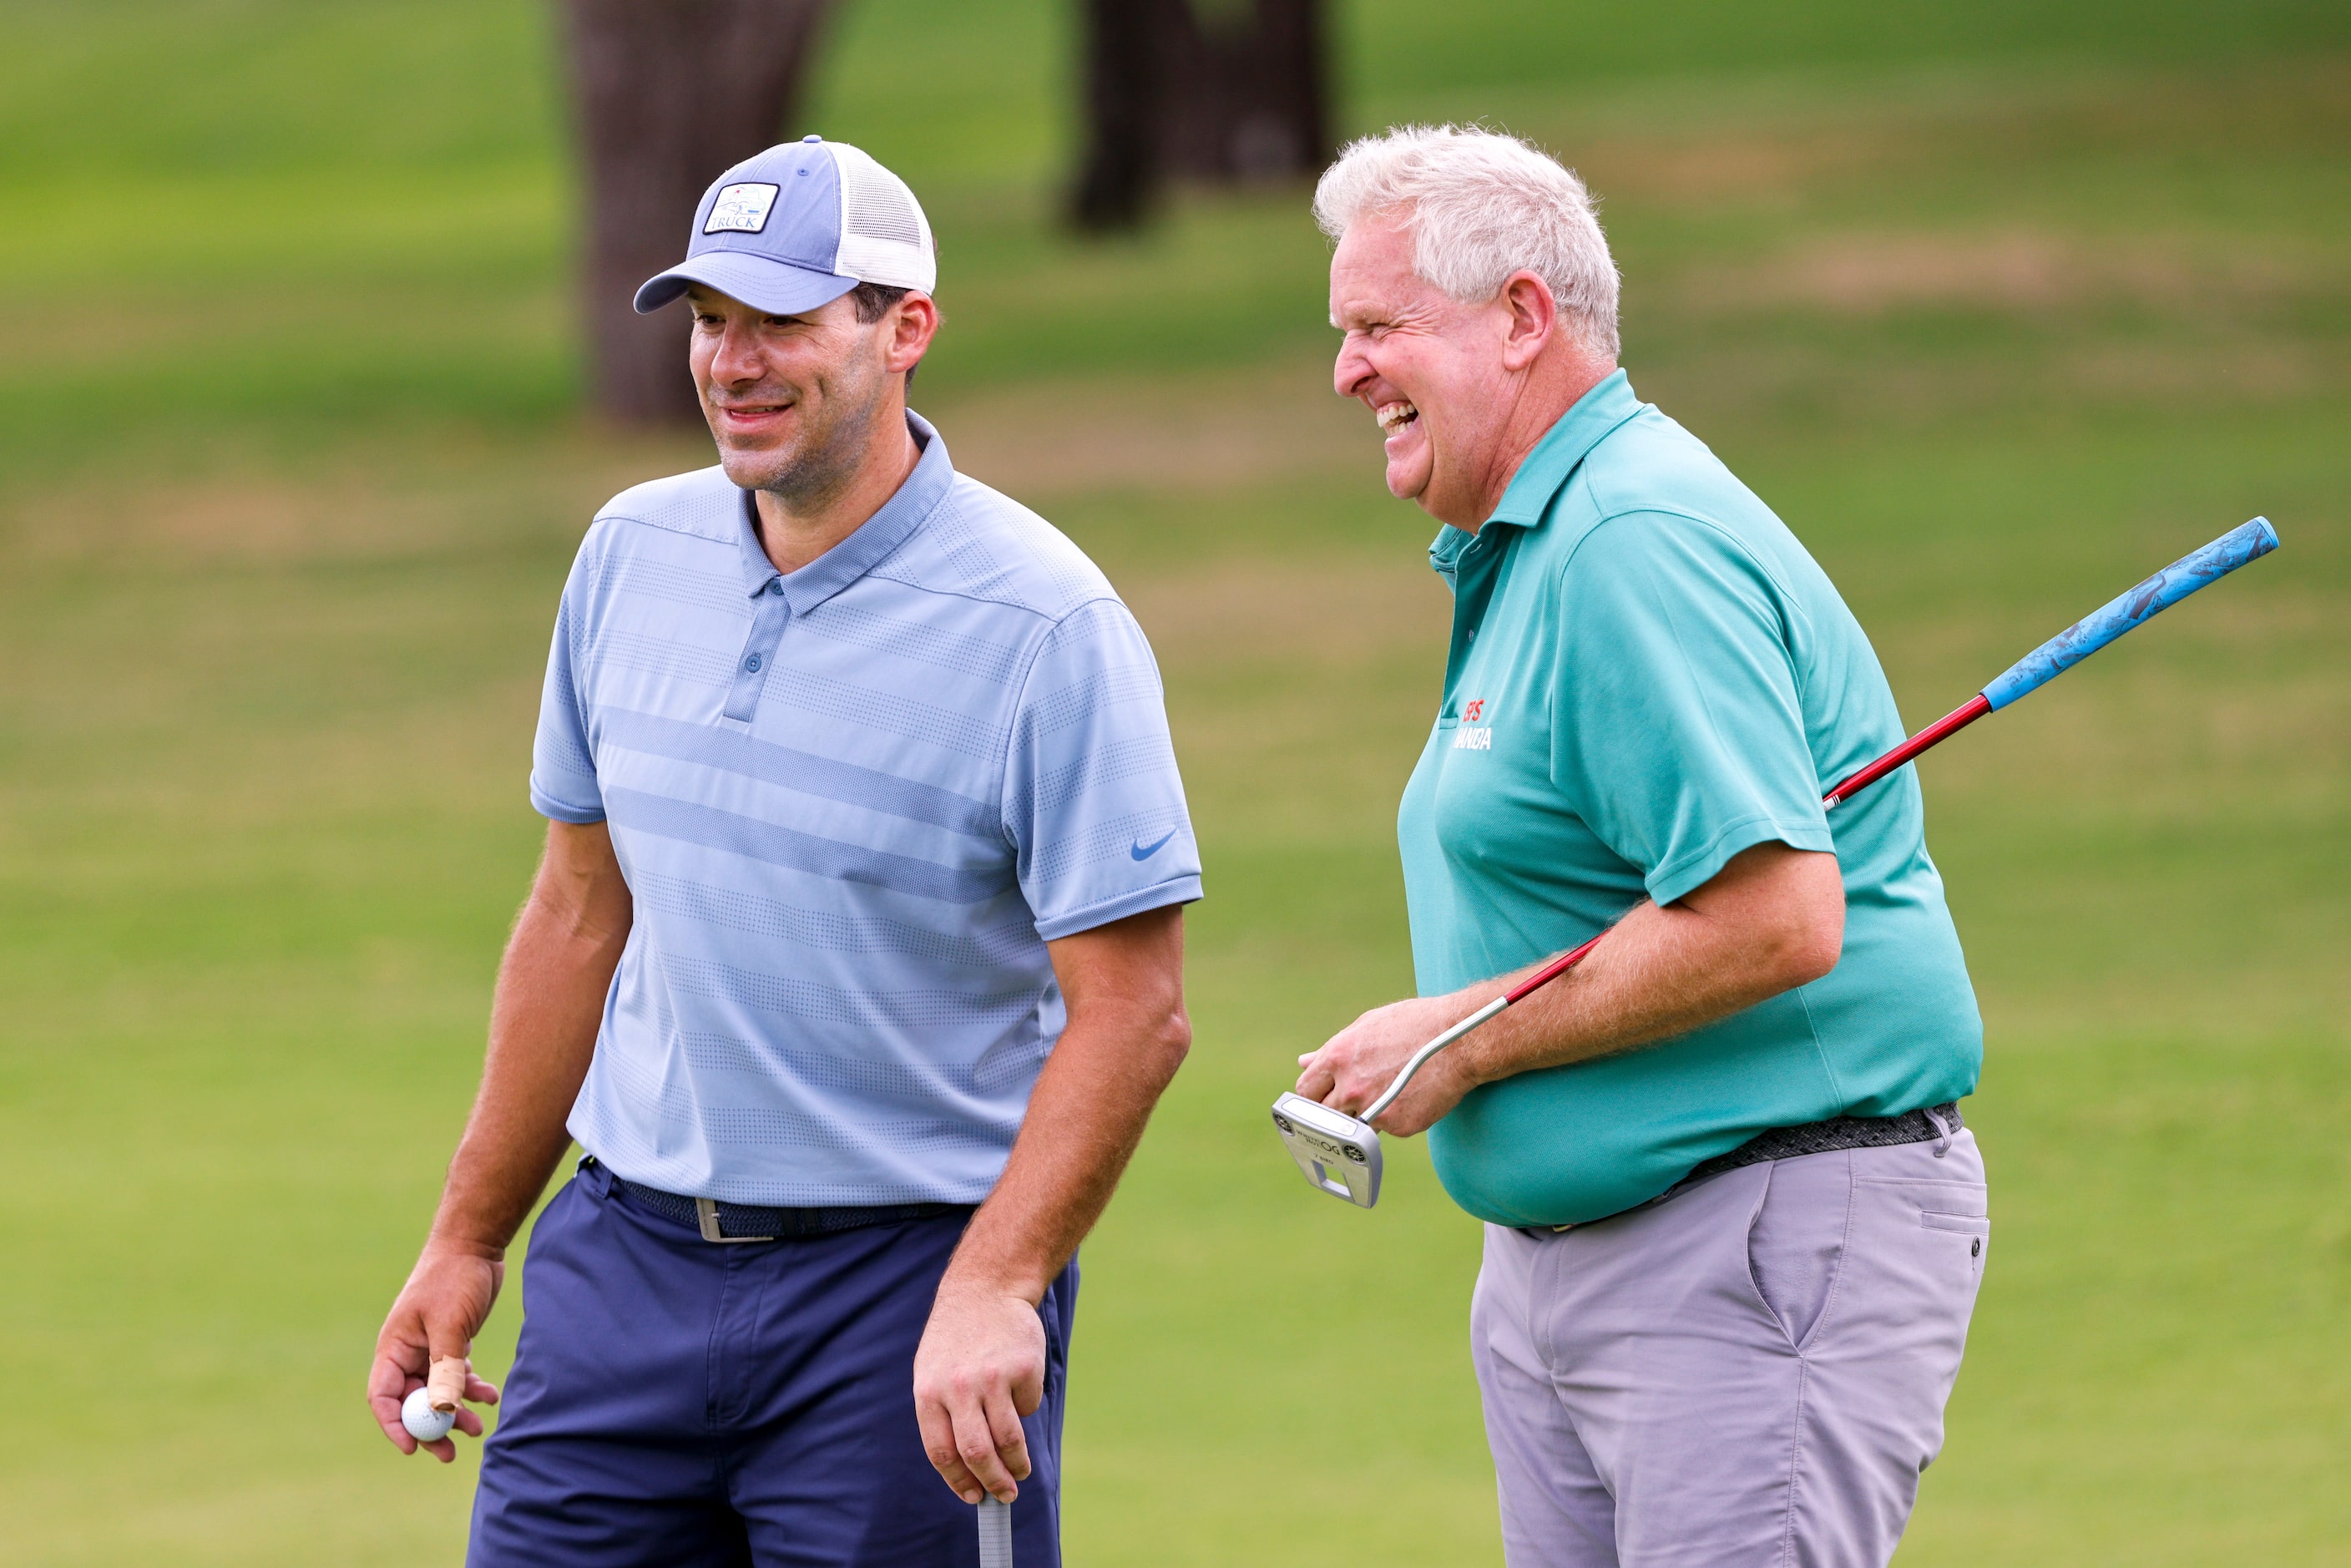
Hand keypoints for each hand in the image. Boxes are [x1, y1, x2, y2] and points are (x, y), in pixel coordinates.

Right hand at [368, 1241, 504, 1461]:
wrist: (475, 1244)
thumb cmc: (455, 1278)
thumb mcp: (450, 1324)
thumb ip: (445, 1366)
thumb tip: (442, 1408)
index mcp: (394, 1348)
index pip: (383, 1397)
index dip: (394, 1426)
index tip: (412, 1448)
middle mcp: (407, 1353)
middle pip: (412, 1403)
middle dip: (430, 1428)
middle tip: (448, 1454)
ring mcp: (430, 1349)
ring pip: (438, 1393)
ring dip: (455, 1412)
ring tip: (477, 1428)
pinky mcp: (452, 1344)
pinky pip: (457, 1377)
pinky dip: (471, 1389)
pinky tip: (490, 1397)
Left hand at [912, 1279, 1045, 1504]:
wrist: (985, 1289)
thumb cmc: (956, 1339)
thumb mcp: (931, 1372)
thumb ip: (942, 1416)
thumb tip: (965, 1471)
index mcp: (929, 1392)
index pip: (941, 1453)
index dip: (959, 1482)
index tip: (974, 1497)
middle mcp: (958, 1387)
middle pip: (977, 1452)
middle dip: (993, 1481)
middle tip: (1005, 1494)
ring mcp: (992, 1376)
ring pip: (1008, 1439)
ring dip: (1017, 1464)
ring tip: (1021, 1470)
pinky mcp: (1023, 1367)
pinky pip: (1028, 1406)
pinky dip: (1026, 1408)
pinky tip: (1019, 1390)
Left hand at [1295, 992, 1484, 1136]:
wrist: (1460, 1040)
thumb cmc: (1415, 1026)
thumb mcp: (1367, 1026)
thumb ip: (1331, 1049)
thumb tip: (1304, 1061)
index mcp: (1338, 1057)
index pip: (1306, 1090)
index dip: (1313, 1095)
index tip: (1320, 1098)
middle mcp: (1351, 1086)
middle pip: (1324, 1114)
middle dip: (1334, 1109)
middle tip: (1352, 1101)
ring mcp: (1374, 1109)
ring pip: (1354, 1125)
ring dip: (1363, 1116)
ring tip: (1387, 1094)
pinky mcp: (1398, 1126)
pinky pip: (1386, 1130)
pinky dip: (1393, 1118)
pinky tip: (1410, 1098)